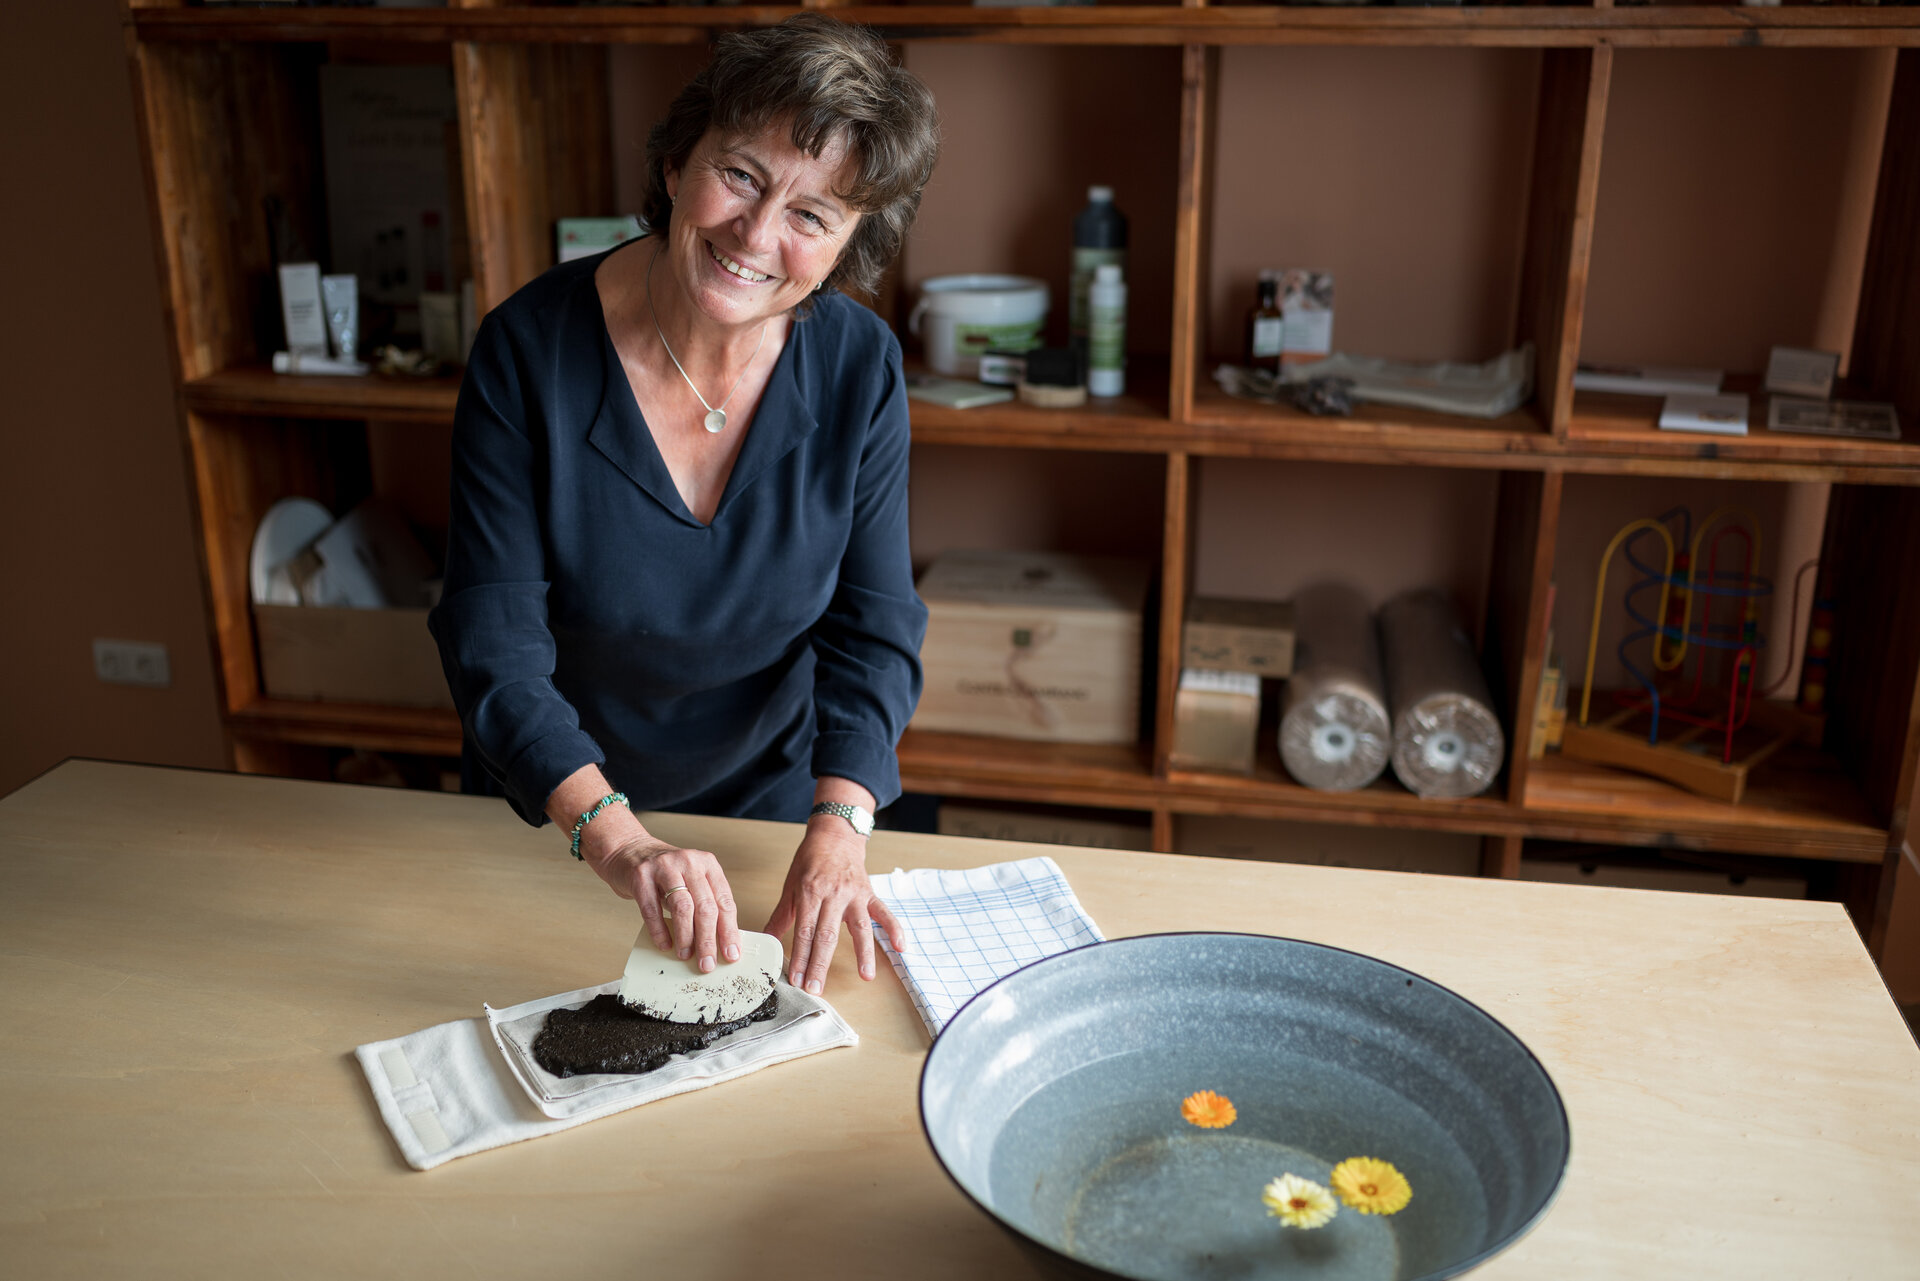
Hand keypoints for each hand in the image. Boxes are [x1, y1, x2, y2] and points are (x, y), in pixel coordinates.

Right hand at [585, 835, 740, 972]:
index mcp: (708, 864)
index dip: (729, 931)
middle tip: (707, 963)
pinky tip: (665, 944)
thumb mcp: (690, 881)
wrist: (628, 850)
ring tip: (686, 955)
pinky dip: (659, 930)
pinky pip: (652, 909)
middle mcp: (689, 862)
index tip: (731, 954)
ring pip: (683, 907)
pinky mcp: (641, 876)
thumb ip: (704, 904)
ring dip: (686, 936)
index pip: (725, 902)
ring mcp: (664, 867)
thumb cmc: (664, 873)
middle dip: (708, 940)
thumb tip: (719, 942)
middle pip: (705, 906)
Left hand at [763, 823, 904, 995]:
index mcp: (810, 893)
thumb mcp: (790, 886)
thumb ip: (781, 916)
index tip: (796, 978)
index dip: (800, 956)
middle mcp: (833, 894)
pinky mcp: (869, 893)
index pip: (804, 931)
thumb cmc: (811, 860)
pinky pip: (884, 912)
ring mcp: (854, 894)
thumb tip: (766, 941)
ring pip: (859, 927)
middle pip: (827, 935)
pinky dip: (894, 928)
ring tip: (866, 976)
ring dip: (864, 953)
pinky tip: (900, 946)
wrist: (835, 835)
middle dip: (821, 964)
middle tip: (816, 988)